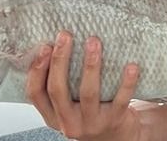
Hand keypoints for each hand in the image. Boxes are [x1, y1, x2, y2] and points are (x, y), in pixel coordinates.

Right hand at [25, 31, 143, 139]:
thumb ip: (62, 87)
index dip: (37, 70)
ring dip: (90, 65)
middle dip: (60, 60)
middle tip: (65, 36)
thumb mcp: (69, 108)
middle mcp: (69, 122)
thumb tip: (56, 48)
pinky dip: (126, 82)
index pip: (36, 93)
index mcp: (53, 116)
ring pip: (88, 93)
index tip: (44, 47)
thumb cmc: (92, 116)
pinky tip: (131, 66)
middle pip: (58, 90)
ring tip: (93, 42)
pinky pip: (120, 99)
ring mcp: (92, 123)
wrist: (117, 139)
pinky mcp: (114, 120)